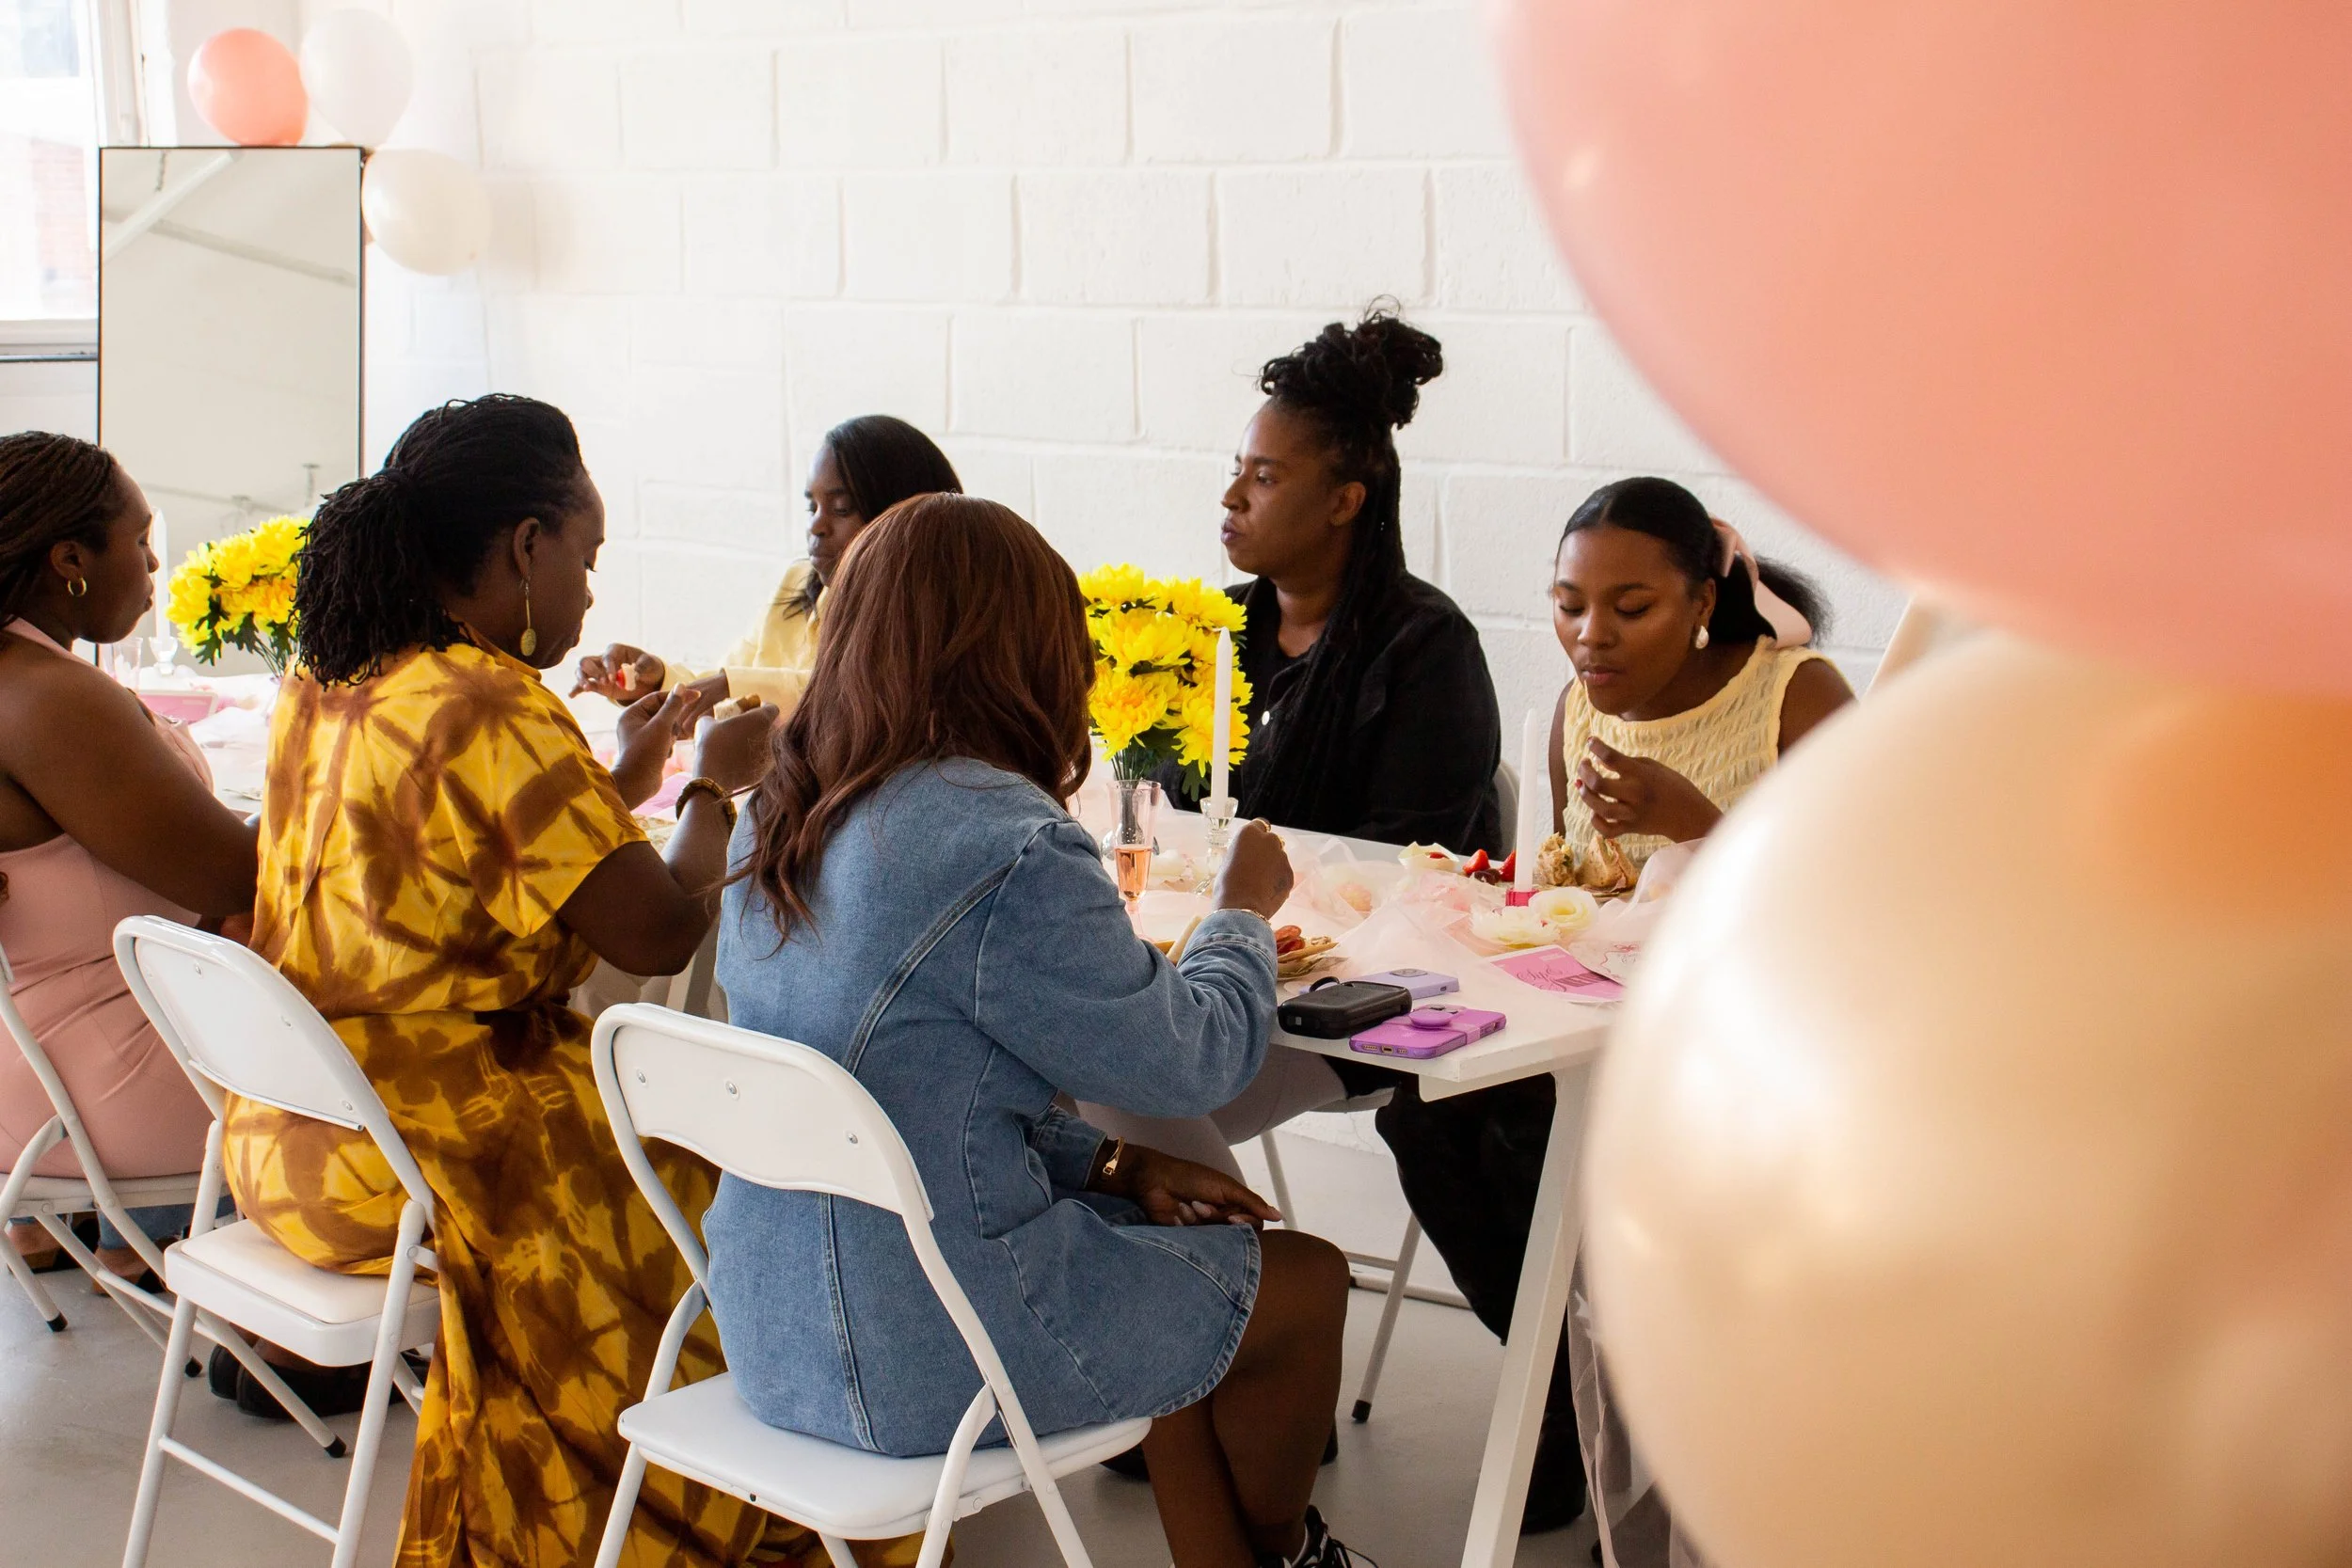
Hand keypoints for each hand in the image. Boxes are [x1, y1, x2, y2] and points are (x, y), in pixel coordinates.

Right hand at [571, 643, 665, 702]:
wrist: (648, 679)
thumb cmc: (648, 667)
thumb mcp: (650, 665)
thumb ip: (642, 667)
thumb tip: (634, 675)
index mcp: (615, 650)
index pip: (607, 656)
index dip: (609, 667)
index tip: (613, 678)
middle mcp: (602, 659)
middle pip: (587, 661)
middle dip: (592, 671)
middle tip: (604, 682)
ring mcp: (597, 672)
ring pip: (581, 671)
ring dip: (582, 679)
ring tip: (588, 688)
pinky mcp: (597, 685)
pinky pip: (583, 685)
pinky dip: (576, 689)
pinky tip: (571, 695)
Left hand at [610, 686, 699, 809]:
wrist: (637, 784)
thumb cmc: (646, 753)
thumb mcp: (661, 727)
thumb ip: (672, 706)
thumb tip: (681, 686)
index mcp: (631, 714)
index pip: (657, 697)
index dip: (677, 696)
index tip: (697, 695)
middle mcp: (634, 723)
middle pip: (663, 712)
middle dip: (672, 722)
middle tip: (672, 734)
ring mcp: (641, 736)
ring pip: (666, 726)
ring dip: (671, 735)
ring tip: (667, 746)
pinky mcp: (648, 748)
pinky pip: (664, 739)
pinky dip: (669, 745)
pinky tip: (665, 755)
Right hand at [692, 697, 780, 794]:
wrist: (711, 776)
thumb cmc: (710, 744)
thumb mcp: (707, 722)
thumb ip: (716, 716)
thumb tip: (714, 719)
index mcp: (761, 720)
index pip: (772, 709)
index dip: (763, 707)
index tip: (751, 709)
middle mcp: (771, 738)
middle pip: (772, 727)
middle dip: (760, 725)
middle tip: (745, 726)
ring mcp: (770, 756)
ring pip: (768, 745)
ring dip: (758, 742)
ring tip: (741, 743)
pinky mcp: (763, 772)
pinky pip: (761, 761)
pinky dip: (753, 758)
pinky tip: (738, 759)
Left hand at [1102, 1145, 1280, 1229]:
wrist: (1155, 1181)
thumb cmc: (1191, 1177)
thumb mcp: (1225, 1186)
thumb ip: (1252, 1202)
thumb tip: (1279, 1216)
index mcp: (1234, 1202)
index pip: (1254, 1222)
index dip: (1245, 1222)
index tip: (1231, 1217)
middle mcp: (1222, 1217)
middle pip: (1234, 1233)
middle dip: (1216, 1219)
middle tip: (1200, 1206)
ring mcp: (1205, 1228)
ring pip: (1216, 1239)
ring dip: (1199, 1221)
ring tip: (1186, 1205)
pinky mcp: (1189, 1237)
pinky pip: (1198, 1243)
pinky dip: (1188, 1227)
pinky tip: (1177, 1214)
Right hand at [1212, 819, 1293, 920]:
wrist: (1240, 908)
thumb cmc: (1227, 885)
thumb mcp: (1228, 861)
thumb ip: (1241, 852)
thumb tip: (1247, 855)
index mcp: (1249, 834)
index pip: (1258, 825)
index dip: (1256, 837)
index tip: (1252, 846)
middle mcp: (1269, 840)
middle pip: (1271, 841)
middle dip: (1266, 851)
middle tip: (1256, 867)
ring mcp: (1282, 857)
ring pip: (1279, 858)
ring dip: (1272, 866)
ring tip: (1260, 884)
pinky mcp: (1290, 874)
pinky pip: (1284, 874)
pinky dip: (1278, 880)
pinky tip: (1267, 892)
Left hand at [1575, 738, 1722, 842]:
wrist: (1689, 814)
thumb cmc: (1671, 785)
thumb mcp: (1652, 767)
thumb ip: (1625, 763)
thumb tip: (1599, 760)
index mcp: (1640, 774)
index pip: (1611, 757)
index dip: (1596, 746)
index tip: (1591, 741)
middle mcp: (1634, 793)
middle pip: (1598, 783)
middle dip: (1584, 772)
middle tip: (1583, 764)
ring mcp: (1632, 813)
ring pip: (1599, 808)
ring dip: (1585, 795)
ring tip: (1581, 785)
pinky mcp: (1631, 828)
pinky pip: (1607, 830)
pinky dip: (1596, 822)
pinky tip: (1594, 811)